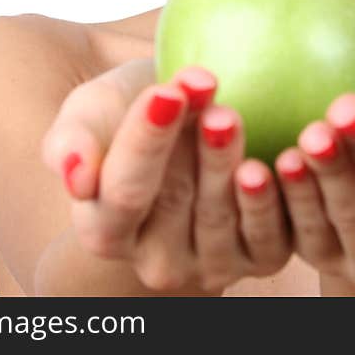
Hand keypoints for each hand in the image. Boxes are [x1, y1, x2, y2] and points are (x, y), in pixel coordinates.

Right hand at [42, 59, 291, 291]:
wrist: (183, 115)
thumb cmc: (129, 108)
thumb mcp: (90, 111)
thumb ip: (71, 140)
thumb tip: (75, 175)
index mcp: (105, 228)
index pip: (125, 190)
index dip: (146, 142)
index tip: (168, 92)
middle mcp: (154, 259)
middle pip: (176, 203)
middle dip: (194, 145)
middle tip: (208, 89)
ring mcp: (208, 265)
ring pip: (221, 218)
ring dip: (228, 164)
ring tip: (231, 114)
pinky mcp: (258, 257)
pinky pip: (269, 236)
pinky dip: (276, 198)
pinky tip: (283, 157)